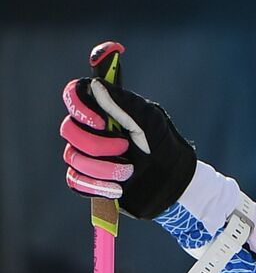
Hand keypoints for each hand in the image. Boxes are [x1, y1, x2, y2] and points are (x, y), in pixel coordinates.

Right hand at [60, 78, 195, 218]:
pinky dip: (98, 185)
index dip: (79, 106)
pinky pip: (75, 181)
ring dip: (104, 167)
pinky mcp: (85, 178)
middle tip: (125, 147)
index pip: (74, 95)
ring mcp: (85, 153)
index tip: (100, 121)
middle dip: (98, 144)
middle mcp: (89, 129)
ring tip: (129, 170)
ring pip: (73, 157)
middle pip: (69, 130)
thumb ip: (122, 104)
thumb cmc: (161, 144)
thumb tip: (95, 85)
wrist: (169, 180)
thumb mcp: (147, 121)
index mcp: (105, 109)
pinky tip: (118, 187)